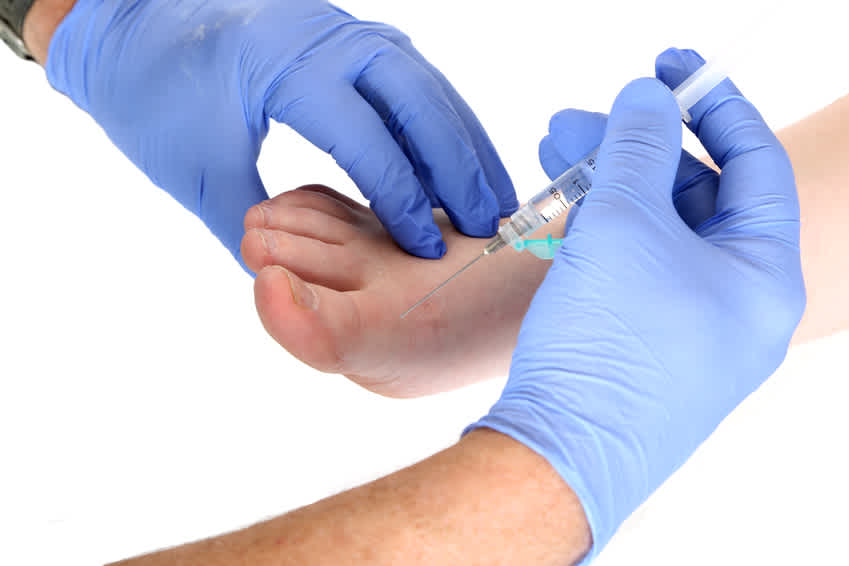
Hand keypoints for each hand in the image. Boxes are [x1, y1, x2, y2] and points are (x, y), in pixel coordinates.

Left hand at [45, 0, 516, 267]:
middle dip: (458, 166)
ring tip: (494, 195)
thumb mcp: (196, 168)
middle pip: (419, 101)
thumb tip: (291, 281)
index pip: (367, 139)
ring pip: (428, 86)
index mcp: (287, 67)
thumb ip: (246, 228)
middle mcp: (329, 39)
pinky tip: (460, 161)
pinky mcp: (352, 38)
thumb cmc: (156, 94)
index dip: (401, 199)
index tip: (424, 250)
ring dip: (465, 140)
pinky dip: (443, 122)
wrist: (134, 23)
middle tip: (487, 222)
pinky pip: (414, 79)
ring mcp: (346, 31)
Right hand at [467, 53, 804, 561]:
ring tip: (551, 153)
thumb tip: (648, 95)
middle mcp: (735, 303)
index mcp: (763, 276)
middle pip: (694, 197)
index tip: (669, 67)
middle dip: (635, 148)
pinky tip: (557, 208)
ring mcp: (688, 327)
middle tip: (579, 118)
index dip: (712, 105)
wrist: (557, 453)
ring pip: (653, 232)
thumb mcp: (625, 227)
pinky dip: (598, 231)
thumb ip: (638, 148)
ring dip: (606, 186)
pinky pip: (630, 268)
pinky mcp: (642, 344)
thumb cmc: (608, 347)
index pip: (753, 165)